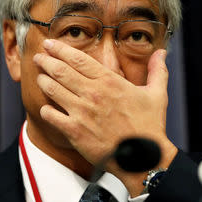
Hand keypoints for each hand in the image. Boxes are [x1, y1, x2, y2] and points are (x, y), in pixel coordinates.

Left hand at [33, 39, 176, 175]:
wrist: (143, 157)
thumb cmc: (149, 126)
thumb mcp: (157, 94)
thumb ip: (157, 70)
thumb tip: (162, 52)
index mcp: (109, 81)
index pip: (78, 59)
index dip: (60, 49)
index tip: (50, 44)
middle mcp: (92, 93)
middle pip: (61, 71)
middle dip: (46, 61)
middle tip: (38, 57)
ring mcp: (81, 113)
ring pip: (53, 90)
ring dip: (43, 81)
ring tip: (39, 77)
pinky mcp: (75, 132)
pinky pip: (52, 116)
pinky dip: (46, 110)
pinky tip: (46, 108)